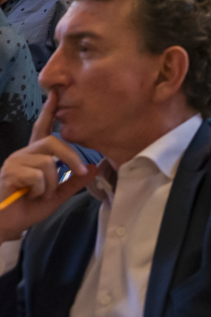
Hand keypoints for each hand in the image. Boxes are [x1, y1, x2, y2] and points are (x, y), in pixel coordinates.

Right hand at [0, 92, 97, 242]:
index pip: (42, 128)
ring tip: (41, 193)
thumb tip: (95, 167)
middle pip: (53, 142)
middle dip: (72, 157)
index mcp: (35, 156)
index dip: (49, 111)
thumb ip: (75, 181)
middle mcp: (24, 154)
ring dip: (52, 184)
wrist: (6, 224)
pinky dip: (42, 190)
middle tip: (81, 172)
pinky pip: (39, 177)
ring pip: (48, 163)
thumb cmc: (28, 207)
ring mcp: (15, 162)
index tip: (55, 93)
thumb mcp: (58, 194)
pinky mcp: (10, 172)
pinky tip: (30, 195)